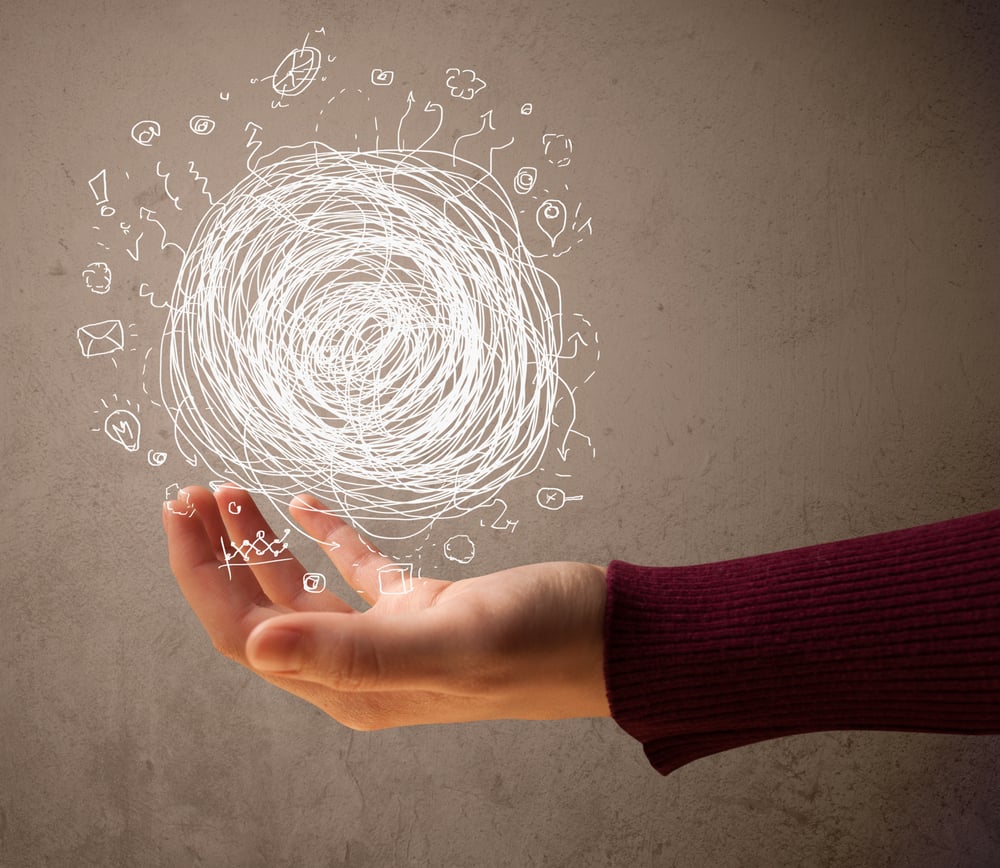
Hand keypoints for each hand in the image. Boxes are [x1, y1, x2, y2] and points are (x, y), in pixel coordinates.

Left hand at [163, 485, 610, 729]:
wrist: (615, 636)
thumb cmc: (546, 644)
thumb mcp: (451, 643)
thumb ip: (355, 651)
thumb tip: (257, 648)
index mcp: (356, 685)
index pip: (249, 634)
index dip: (202, 574)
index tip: (179, 510)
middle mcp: (364, 668)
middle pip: (266, 608)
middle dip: (220, 551)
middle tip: (193, 491)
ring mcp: (393, 636)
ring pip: (305, 587)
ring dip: (265, 539)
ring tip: (234, 489)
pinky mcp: (424, 607)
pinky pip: (358, 570)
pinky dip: (329, 535)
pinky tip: (306, 503)